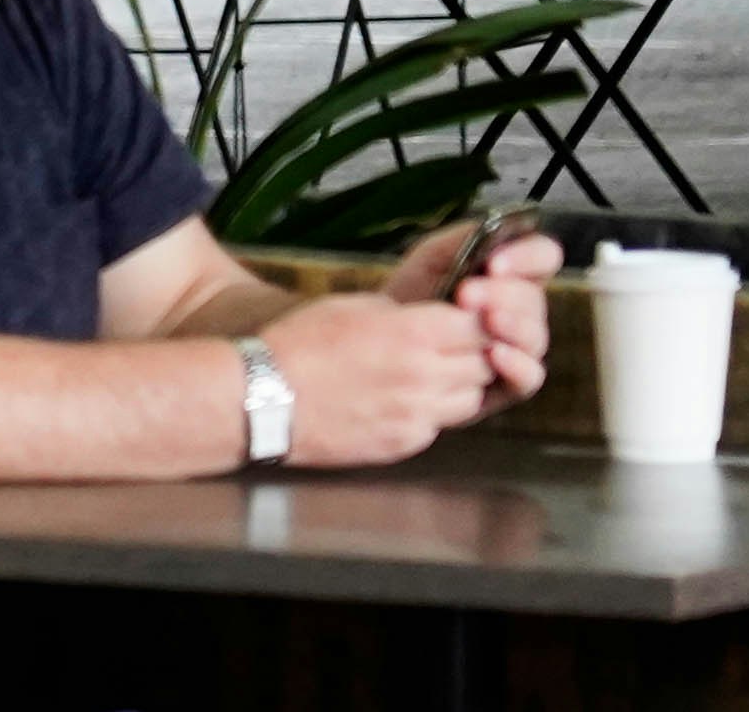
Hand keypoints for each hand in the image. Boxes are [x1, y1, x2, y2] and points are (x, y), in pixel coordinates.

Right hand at [255, 288, 508, 469]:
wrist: (264, 398)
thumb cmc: (298, 344)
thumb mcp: (350, 304)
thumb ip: (399, 313)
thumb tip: (425, 319)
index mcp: (413, 333)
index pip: (479, 326)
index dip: (477, 320)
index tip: (468, 318)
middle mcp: (425, 377)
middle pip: (483, 364)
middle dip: (475, 352)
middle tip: (455, 344)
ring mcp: (417, 415)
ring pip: (470, 400)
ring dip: (461, 384)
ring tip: (433, 373)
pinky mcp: (404, 443)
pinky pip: (438, 425)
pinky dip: (431, 412)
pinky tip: (403, 400)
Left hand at [384, 220, 559, 409]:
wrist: (386, 342)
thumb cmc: (413, 295)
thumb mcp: (432, 257)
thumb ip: (464, 239)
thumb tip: (492, 231)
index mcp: (512, 273)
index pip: (543, 256)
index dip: (528, 256)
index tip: (495, 263)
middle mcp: (522, 309)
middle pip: (535, 298)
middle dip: (502, 294)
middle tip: (467, 294)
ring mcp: (520, 346)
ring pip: (536, 336)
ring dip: (511, 326)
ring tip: (485, 321)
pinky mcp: (511, 381)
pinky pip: (531, 375)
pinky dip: (517, 364)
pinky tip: (493, 354)